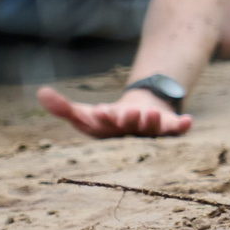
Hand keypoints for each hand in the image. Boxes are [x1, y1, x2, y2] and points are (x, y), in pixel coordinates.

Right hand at [38, 86, 193, 138]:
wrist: (139, 118)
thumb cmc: (107, 121)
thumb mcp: (84, 113)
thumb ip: (62, 107)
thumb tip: (40, 93)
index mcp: (109, 134)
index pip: (105, 128)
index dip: (104, 120)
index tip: (100, 111)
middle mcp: (131, 137)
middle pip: (130, 129)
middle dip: (129, 122)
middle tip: (128, 114)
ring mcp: (151, 134)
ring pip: (153, 129)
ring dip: (152, 122)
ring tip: (150, 112)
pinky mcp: (170, 128)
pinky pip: (178, 129)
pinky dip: (183, 126)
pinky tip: (188, 120)